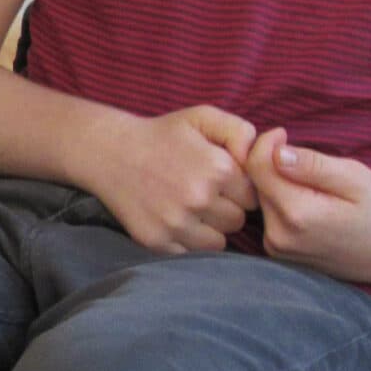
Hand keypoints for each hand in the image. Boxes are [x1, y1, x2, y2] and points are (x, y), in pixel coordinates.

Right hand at [79, 104, 258, 253]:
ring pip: (218, 242)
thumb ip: (241, 131)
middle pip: (237, 221)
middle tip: (205, 194)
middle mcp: (200, 199)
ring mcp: (178, 224)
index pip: (253, 196)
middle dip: (227, 209)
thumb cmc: (162, 134)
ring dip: (210, 229)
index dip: (239, 189)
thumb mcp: (203, 117)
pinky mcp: (159, 242)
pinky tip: (175, 219)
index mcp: (218, 169)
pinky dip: (187, 241)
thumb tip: (261, 158)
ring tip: (191, 208)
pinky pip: (191, 254)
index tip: (223, 181)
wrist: (110, 152)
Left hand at [247, 130, 370, 285]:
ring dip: (279, 183)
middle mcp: (280, 237)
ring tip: (313, 184)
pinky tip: (309, 202)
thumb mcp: (355, 178)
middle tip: (306, 160)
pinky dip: (282, 201)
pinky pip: (269, 215)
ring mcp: (277, 249)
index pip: (257, 166)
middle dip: (273, 164)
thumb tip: (277, 152)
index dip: (266, 143)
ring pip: (261, 198)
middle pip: (256, 183)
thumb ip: (313, 165)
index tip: (284, 133)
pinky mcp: (278, 253)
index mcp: (298, 215)